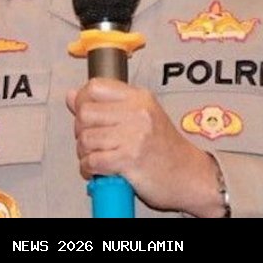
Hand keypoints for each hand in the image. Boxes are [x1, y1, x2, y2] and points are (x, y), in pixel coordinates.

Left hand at [66, 78, 226, 216]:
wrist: (190, 176)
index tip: (84, 114)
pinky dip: (89, 169)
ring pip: (85, 138)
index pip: (95, 87)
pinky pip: (92, 161)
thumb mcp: (142, 116)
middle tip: (92, 141)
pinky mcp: (129, 160)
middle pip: (85, 112)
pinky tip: (99, 170)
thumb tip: (72, 96)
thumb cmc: (166, 149)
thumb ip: (108, 105)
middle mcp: (137, 113)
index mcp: (140, 98)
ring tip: (97, 157)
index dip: (82, 100)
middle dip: (81, 130)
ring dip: (85, 153)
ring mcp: (134, 136)